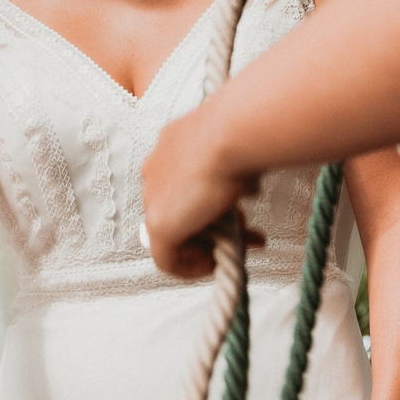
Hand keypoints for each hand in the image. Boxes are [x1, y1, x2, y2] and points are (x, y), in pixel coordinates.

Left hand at [140, 111, 258, 279]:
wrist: (233, 131)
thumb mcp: (236, 149)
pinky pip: (167, 259)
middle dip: (213, 225)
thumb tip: (246, 187)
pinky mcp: (158, 224)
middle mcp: (156, 168)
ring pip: (174, 233)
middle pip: (180, 209)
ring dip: (207, 244)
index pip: (184, 185)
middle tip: (245, 230)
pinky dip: (190, 268)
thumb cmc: (244, 132)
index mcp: (172, 145)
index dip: (213, 203)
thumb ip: (230, 169)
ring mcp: (153, 197)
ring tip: (239, 245)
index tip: (241, 211)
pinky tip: (214, 265)